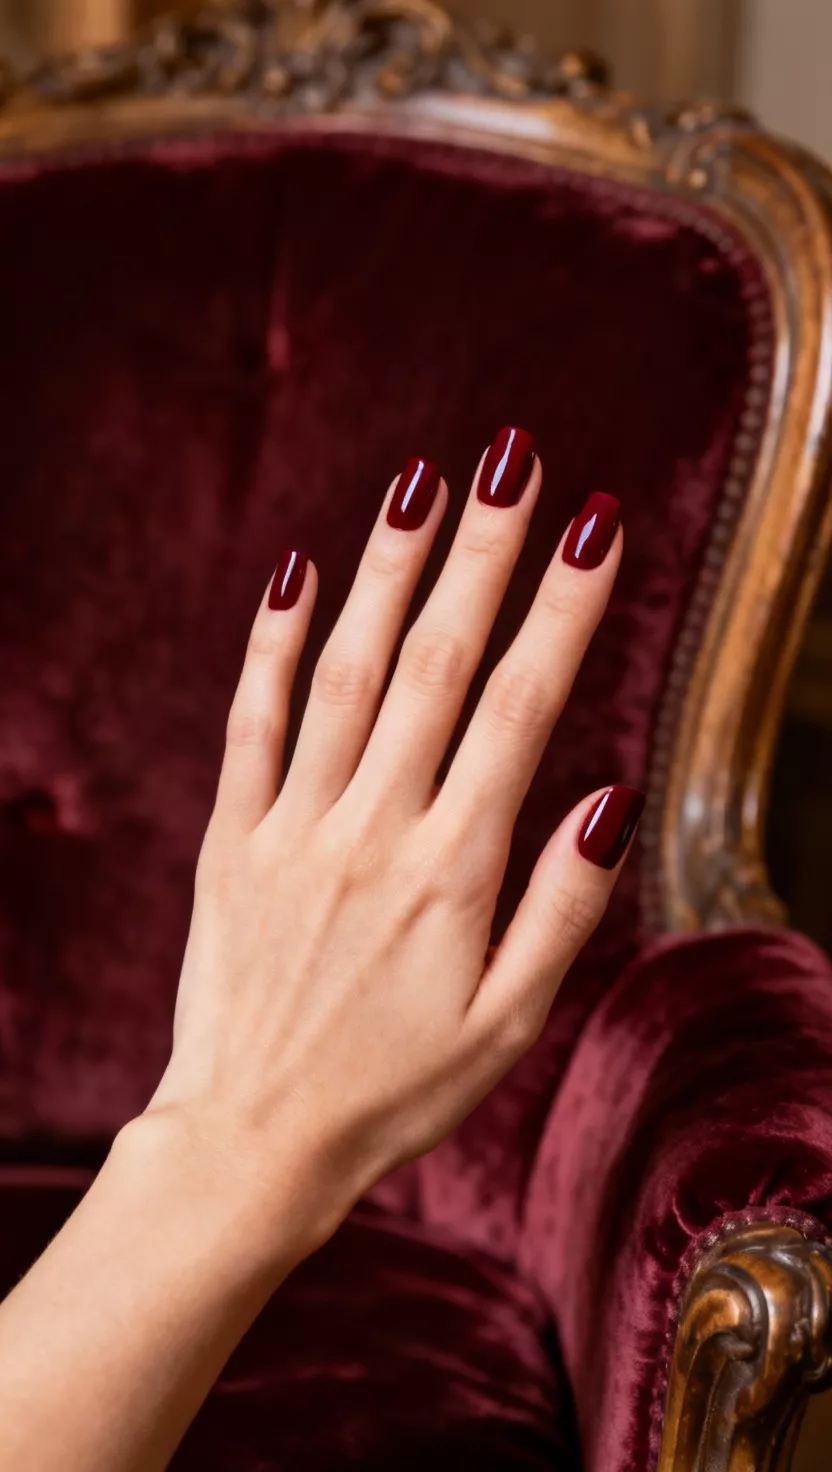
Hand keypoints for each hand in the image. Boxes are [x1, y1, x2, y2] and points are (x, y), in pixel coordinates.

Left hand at [146, 430, 638, 1249]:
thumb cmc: (397, 1090)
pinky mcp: (229, 841)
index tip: (595, 523)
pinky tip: (296, 572)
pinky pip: (250, 724)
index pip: (521, 708)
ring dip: (388, 572)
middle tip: (514, 458)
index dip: (562, 608)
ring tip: (425, 484)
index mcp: (454, 871)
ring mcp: (291, 828)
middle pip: (437, 664)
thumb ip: (563, 906)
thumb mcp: (510, 1024)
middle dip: (481, 553)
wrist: (253, 1141)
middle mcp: (372, 829)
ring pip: (345, 673)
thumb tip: (608, 794)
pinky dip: (270, 646)